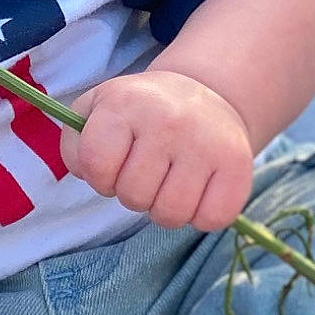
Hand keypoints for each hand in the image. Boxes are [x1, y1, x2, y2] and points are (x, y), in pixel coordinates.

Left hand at [61, 70, 254, 231]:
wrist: (205, 95)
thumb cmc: (140, 113)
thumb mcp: (97, 110)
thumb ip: (76, 143)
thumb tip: (86, 173)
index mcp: (125, 103)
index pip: (95, 164)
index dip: (99, 177)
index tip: (113, 165)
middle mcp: (167, 120)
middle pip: (133, 196)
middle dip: (134, 193)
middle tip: (147, 171)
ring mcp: (206, 143)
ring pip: (171, 214)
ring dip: (165, 208)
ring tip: (169, 181)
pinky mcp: (239, 165)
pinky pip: (211, 220)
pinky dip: (201, 215)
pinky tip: (198, 188)